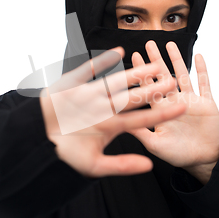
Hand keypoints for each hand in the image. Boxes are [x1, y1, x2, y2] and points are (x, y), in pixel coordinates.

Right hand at [39, 47, 186, 177]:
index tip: (182, 106)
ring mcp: (90, 95)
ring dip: (134, 72)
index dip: (162, 111)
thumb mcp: (95, 166)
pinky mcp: (74, 85)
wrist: (36, 141)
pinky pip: (89, 70)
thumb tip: (149, 166)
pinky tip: (118, 51)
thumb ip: (122, 165)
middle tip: (173, 80)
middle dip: (152, 89)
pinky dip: (102, 61)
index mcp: (111, 126)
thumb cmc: (64, 154)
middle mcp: (104, 109)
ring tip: (153, 64)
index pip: (142, 117)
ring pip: (116, 82)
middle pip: (133, 97)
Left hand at [127, 41, 218, 184]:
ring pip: (182, 75)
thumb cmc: (177, 154)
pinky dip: (202, 71)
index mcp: (161, 110)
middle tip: (149, 44)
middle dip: (156, 60)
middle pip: (163, 77)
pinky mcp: (206, 103)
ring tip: (170, 44)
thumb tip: (120, 121)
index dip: (142, 72)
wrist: (201, 160)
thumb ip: (140, 132)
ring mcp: (191, 101)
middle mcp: (174, 102)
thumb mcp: (155, 144)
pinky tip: (199, 56)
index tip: (135, 56)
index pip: (149, 87)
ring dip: (177, 60)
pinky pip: (204, 84)